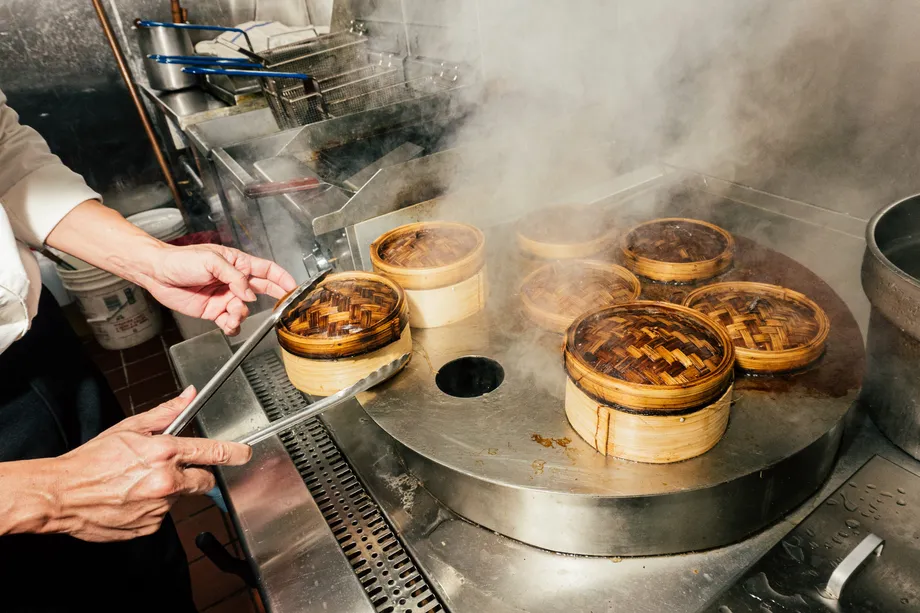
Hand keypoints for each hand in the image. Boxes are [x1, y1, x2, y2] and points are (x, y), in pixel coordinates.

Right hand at [49, 387, 251, 541]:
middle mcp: (166, 482)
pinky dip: (152, 507)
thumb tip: (189, 395)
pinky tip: (132, 498)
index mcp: (164, 453)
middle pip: (205, 481)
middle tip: (172, 469)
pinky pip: (161, 515)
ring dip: (169, 491)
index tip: (244, 454)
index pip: (212, 452)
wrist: (61, 495)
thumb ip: (166, 413)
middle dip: (197, 475)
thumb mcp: (130, 428)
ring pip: (180, 498)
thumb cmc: (92, 460)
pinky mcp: (149, 527)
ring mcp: (158, 508)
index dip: (233, 453)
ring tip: (138, 483)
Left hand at [138, 244, 295, 334]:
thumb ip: (234, 277)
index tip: (293, 286)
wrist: (158, 274)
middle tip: (280, 308)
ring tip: (230, 313)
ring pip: (244, 310)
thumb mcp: (211, 261)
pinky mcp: (214, 311)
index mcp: (237, 264)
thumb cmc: (181, 260)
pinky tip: (228, 325)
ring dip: (241, 314)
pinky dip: (232, 327)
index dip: (281, 278)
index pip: (266, 270)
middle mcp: (234, 281)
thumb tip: (249, 294)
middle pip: (262, 290)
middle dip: (273, 299)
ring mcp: (225, 297)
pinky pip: (230, 322)